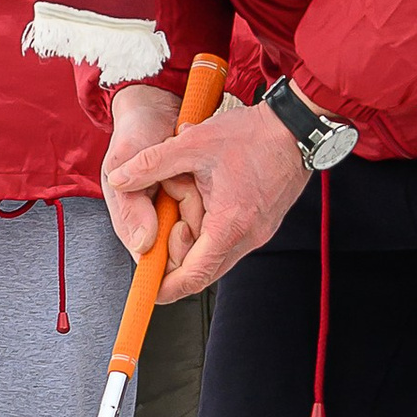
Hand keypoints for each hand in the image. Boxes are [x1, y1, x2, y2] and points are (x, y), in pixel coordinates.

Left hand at [105, 91, 310, 299]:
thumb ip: (151, 163)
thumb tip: (120, 179)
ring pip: (217, 257)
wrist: (297, 128)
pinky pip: (230, 242)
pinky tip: (204, 201)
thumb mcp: (192, 143)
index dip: (167, 286)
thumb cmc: (253, 134)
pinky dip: (210, 232)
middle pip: (205, 271)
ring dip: (194, 242)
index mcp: (229, 224)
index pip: (194, 275)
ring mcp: (259, 233)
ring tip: (184, 206)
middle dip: (177, 259)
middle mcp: (248, 237)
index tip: (149, 288)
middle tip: (164, 228)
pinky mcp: (263, 225)